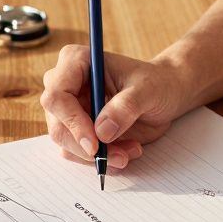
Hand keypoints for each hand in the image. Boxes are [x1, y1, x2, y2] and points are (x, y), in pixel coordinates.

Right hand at [40, 46, 189, 169]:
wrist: (165, 93)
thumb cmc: (156, 82)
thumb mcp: (148, 89)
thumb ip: (126, 106)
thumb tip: (101, 131)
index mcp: (76, 62)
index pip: (57, 96)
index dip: (73, 122)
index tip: (95, 144)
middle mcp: (66, 85)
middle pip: (58, 126)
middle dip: (88, 148)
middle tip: (120, 157)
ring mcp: (70, 110)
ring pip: (67, 144)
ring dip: (99, 156)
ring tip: (131, 150)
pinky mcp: (78, 130)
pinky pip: (79, 154)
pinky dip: (102, 159)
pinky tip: (126, 151)